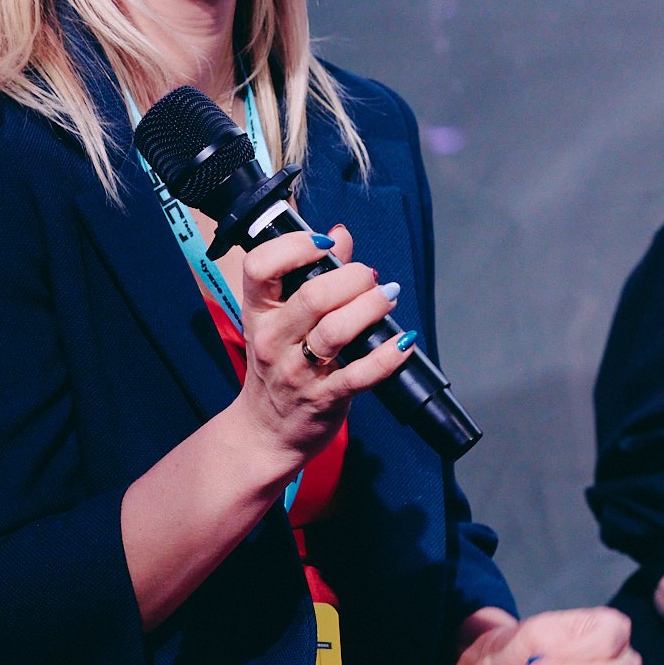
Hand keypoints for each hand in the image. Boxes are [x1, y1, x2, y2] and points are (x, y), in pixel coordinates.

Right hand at [233, 225, 412, 470]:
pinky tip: (404, 341)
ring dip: (371, 308)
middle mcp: (273, 339)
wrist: (266, 431)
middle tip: (370, 277)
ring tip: (388, 298)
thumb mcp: (282, 319)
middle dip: (352, 278)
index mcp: (259, 312)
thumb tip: (340, 233)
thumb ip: (311, 274)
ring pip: (336, 331)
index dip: (295, 246)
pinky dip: (389, 356)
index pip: (260, 267)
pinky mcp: (325, 398)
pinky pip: (361, 374)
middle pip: (312, 296)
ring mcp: (297, 372)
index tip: (325, 245)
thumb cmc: (279, 366)